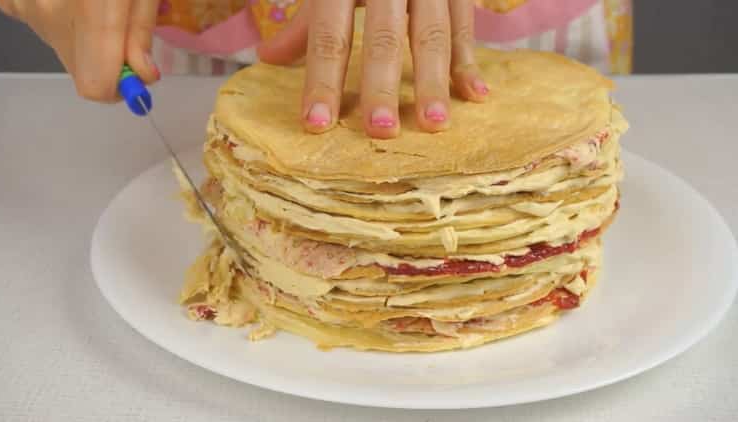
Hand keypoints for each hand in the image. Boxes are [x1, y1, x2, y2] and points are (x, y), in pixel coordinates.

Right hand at [0, 0, 159, 101]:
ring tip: (94, 2)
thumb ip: (141, 32)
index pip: (97, 87)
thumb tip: (143, 76)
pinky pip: (45, 26)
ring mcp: (27, 8)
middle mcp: (51, 15)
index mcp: (91, 12)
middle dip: (107, 59)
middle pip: (83, 70)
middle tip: (121, 25)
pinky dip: (63, 19)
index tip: (136, 71)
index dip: (120, 86)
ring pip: (65, 48)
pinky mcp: (13, 1)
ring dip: (85, 37)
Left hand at [258, 0, 487, 138]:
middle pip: (383, 38)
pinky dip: (470, 60)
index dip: (322, 81)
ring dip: (434, 81)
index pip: (329, 36)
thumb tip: (268, 58)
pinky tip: (475, 94)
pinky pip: (465, 24)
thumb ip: (306, 23)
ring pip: (432, 33)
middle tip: (380, 132)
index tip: (317, 124)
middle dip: (382, 86)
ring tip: (434, 124)